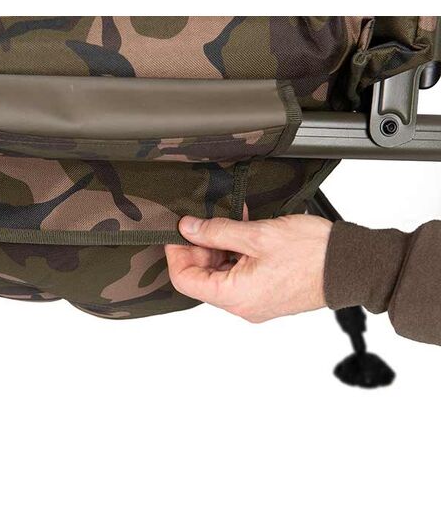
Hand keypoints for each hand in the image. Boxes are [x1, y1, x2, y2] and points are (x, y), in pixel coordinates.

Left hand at [165, 215, 332, 321]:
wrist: (351, 265)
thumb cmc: (313, 253)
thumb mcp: (257, 235)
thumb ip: (217, 232)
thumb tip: (188, 229)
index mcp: (236, 297)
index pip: (185, 281)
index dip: (176, 254)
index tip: (178, 232)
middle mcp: (243, 306)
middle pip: (202, 278)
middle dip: (199, 248)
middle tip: (206, 222)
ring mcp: (255, 302)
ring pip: (220, 275)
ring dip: (218, 248)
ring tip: (230, 222)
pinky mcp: (266, 294)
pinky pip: (239, 275)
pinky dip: (235, 254)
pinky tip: (242, 232)